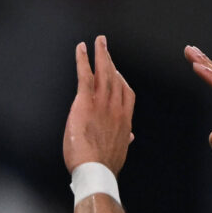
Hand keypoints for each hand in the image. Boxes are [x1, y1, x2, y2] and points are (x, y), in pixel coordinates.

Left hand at [62, 36, 134, 173]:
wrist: (96, 171)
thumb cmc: (104, 166)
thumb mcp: (119, 153)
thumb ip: (124, 141)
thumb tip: (130, 138)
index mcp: (125, 120)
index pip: (127, 94)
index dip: (122, 81)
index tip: (117, 72)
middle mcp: (116, 108)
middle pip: (116, 78)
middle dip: (111, 61)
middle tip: (106, 47)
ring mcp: (102, 104)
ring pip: (103, 72)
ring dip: (101, 54)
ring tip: (99, 41)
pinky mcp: (85, 103)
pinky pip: (85, 76)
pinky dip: (83, 60)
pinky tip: (81, 49)